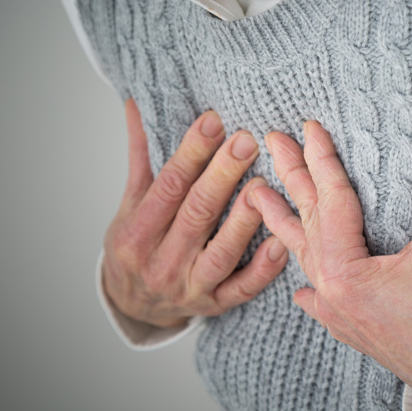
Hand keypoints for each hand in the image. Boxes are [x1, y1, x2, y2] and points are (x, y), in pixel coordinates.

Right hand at [102, 99, 287, 327]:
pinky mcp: (215, 305)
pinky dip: (262, 270)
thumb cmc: (137, 245)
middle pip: (196, 214)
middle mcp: (161, 263)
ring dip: (243, 220)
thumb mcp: (131, 203)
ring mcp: (189, 287)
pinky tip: (280, 244)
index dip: (191, 152)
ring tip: (263, 186)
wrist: (133, 306)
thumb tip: (137, 105)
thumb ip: (142, 157)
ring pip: (220, 253)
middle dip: (222, 175)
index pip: (167, 186)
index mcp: (136, 233)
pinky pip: (242, 289)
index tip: (214, 120)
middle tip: (247, 140)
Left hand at [249, 121, 411, 401]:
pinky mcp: (348, 325)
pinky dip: (304, 284)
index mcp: (346, 269)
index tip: (309, 127)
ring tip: (255, 196)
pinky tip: (298, 289)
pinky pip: (315, 297)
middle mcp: (331, 288)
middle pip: (306, 220)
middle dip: (290, 176)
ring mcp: (335, 309)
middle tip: (271, 141)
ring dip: (282, 221)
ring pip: (302, 254)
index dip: (321, 159)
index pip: (330, 200)